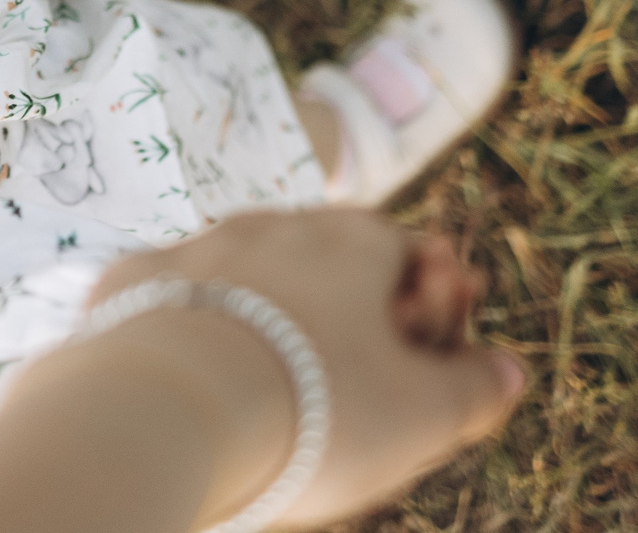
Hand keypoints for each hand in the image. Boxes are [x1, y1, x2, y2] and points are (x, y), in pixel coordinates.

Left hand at [83, 209, 523, 527]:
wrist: (168, 411)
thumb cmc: (314, 409)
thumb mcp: (424, 414)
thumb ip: (474, 387)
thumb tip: (509, 371)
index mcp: (351, 239)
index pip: (408, 252)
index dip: (430, 303)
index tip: (433, 352)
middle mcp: (270, 223)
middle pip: (325, 260)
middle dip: (347, 310)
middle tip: (359, 379)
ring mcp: (195, 247)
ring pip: (248, 276)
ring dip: (269, 317)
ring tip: (278, 386)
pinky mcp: (129, 284)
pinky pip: (176, 300)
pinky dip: (197, 332)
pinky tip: (201, 380)